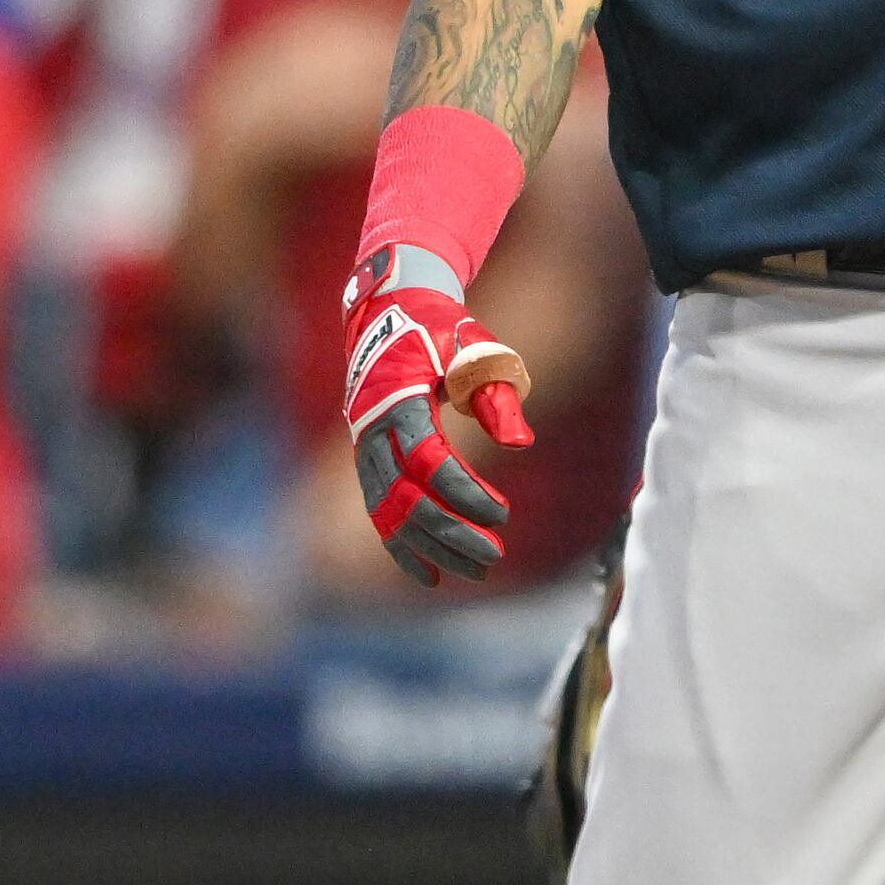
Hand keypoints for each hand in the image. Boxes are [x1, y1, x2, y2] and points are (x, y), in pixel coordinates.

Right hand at [341, 249, 533, 584]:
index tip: (503, 514)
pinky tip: (429, 575)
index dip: (464, 492)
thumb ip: (494, 393)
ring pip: (389, 514)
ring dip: (430, 547)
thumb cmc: (442, 328)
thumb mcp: (475, 348)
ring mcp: (365, 448)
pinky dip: (402, 546)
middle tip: (493, 558)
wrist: (391, 310)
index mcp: (397, 397)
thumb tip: (520, 441)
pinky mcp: (368, 460)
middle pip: (404, 498)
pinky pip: (381, 512)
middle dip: (449, 533)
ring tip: (474, 571)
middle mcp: (371, 429)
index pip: (427, 459)